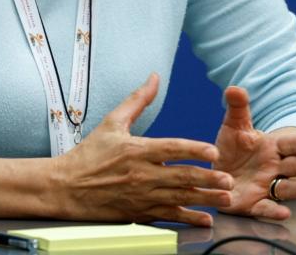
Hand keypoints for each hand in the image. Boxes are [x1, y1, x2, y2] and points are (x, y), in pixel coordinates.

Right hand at [53, 73, 233, 225]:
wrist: (66, 187)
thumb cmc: (89, 154)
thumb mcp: (112, 122)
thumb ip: (138, 100)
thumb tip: (154, 78)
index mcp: (137, 150)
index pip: (171, 149)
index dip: (194, 149)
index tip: (213, 151)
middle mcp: (142, 174)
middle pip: (181, 176)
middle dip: (208, 179)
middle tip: (229, 179)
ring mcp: (142, 196)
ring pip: (180, 198)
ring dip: (205, 199)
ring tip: (226, 199)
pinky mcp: (140, 213)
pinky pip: (169, 216)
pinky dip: (188, 218)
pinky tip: (204, 218)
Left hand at [213, 86, 295, 219]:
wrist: (221, 171)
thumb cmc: (233, 147)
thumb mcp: (234, 125)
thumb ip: (237, 107)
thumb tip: (234, 88)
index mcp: (270, 147)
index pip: (290, 144)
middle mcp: (272, 167)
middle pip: (295, 167)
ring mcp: (265, 186)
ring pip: (286, 188)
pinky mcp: (253, 204)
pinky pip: (265, 208)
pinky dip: (274, 211)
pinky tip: (284, 213)